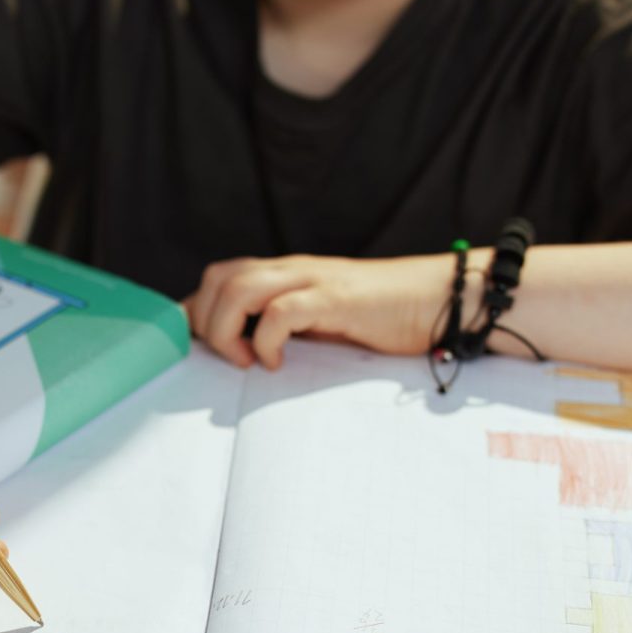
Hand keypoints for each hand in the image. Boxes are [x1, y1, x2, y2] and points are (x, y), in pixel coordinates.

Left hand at [185, 253, 463, 369]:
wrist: (438, 300)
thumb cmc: (382, 316)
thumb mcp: (322, 320)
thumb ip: (287, 325)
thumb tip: (245, 349)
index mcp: (286, 273)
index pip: (220, 276)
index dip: (197, 309)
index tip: (193, 346)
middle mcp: (293, 269)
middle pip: (220, 277)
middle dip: (205, 320)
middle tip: (223, 357)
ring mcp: (314, 281)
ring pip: (241, 289)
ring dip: (228, 329)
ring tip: (244, 360)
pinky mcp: (335, 299)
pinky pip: (281, 312)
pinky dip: (266, 340)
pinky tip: (277, 362)